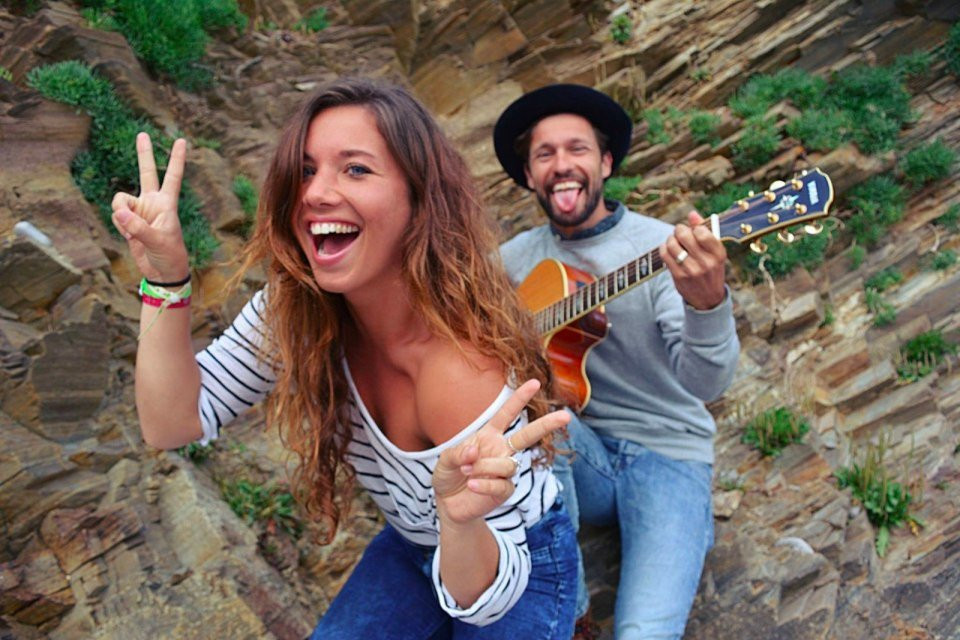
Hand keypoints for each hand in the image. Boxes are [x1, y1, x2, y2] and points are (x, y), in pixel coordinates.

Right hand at [111, 133, 190, 281]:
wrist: (161, 272)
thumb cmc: (169, 255)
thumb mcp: (158, 241)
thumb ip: (138, 227)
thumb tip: (119, 212)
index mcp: (167, 203)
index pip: (172, 176)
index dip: (176, 159)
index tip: (182, 140)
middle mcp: (152, 202)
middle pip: (145, 172)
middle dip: (143, 154)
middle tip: (142, 134)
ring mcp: (139, 211)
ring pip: (120, 201)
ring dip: (122, 215)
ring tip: (133, 232)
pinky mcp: (128, 221)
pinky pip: (117, 216)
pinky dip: (120, 226)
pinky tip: (130, 236)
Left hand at [432, 380, 569, 525]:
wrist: (449, 504)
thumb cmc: (449, 475)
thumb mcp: (445, 459)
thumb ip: (458, 452)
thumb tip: (474, 451)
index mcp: (489, 436)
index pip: (506, 414)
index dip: (519, 398)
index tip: (535, 383)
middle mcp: (501, 451)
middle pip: (528, 435)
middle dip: (547, 424)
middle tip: (566, 416)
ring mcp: (505, 471)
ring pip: (507, 464)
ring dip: (484, 468)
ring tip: (467, 473)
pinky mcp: (505, 491)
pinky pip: (501, 484)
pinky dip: (484, 484)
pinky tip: (472, 485)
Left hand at [660, 210, 726, 309]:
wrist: (708, 298)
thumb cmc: (711, 269)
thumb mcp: (715, 252)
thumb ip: (705, 231)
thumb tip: (692, 214)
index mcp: (718, 254)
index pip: (702, 232)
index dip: (694, 227)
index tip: (693, 230)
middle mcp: (706, 262)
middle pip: (685, 235)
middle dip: (679, 230)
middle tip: (680, 232)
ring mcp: (691, 270)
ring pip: (673, 244)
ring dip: (670, 239)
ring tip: (673, 240)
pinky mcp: (679, 276)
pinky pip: (665, 255)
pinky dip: (664, 248)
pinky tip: (668, 249)